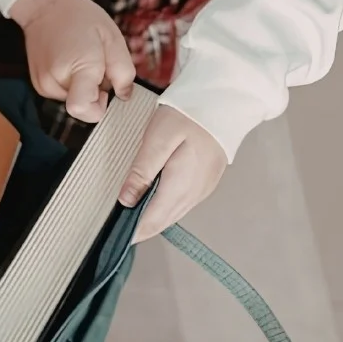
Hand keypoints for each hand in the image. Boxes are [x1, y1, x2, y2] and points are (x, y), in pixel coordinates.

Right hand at [10, 0, 136, 122]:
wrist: (46, 6)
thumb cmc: (81, 17)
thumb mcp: (113, 38)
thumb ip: (124, 71)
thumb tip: (124, 95)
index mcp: (79, 66)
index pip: (83, 109)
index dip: (99, 108)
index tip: (105, 92)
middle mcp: (56, 79)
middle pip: (82, 107)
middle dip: (94, 93)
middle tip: (95, 66)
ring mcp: (43, 83)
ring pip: (72, 102)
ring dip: (82, 88)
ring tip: (81, 61)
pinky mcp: (38, 84)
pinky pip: (61, 95)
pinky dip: (70, 85)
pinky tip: (69, 63)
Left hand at [118, 106, 227, 242]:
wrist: (224, 102)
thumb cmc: (189, 114)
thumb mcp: (157, 139)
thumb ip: (142, 171)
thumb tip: (126, 200)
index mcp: (181, 185)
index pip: (153, 220)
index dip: (134, 232)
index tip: (117, 240)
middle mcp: (195, 193)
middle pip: (164, 221)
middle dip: (142, 229)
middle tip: (121, 233)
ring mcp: (204, 188)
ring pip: (174, 214)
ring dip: (155, 220)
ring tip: (133, 221)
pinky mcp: (207, 181)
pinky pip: (183, 203)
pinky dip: (167, 209)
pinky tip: (155, 203)